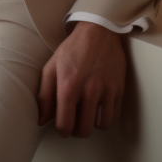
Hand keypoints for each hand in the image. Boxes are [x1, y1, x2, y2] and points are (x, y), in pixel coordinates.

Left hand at [37, 21, 126, 136]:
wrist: (97, 32)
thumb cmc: (73, 49)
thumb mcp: (52, 67)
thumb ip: (45, 95)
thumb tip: (41, 119)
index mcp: (68, 86)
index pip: (65, 124)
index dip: (62, 130)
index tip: (62, 126)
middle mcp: (89, 90)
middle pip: (84, 130)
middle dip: (77, 130)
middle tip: (74, 122)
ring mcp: (107, 90)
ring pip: (102, 126)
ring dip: (93, 124)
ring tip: (87, 114)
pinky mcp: (120, 89)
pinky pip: (115, 115)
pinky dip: (106, 115)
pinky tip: (99, 106)